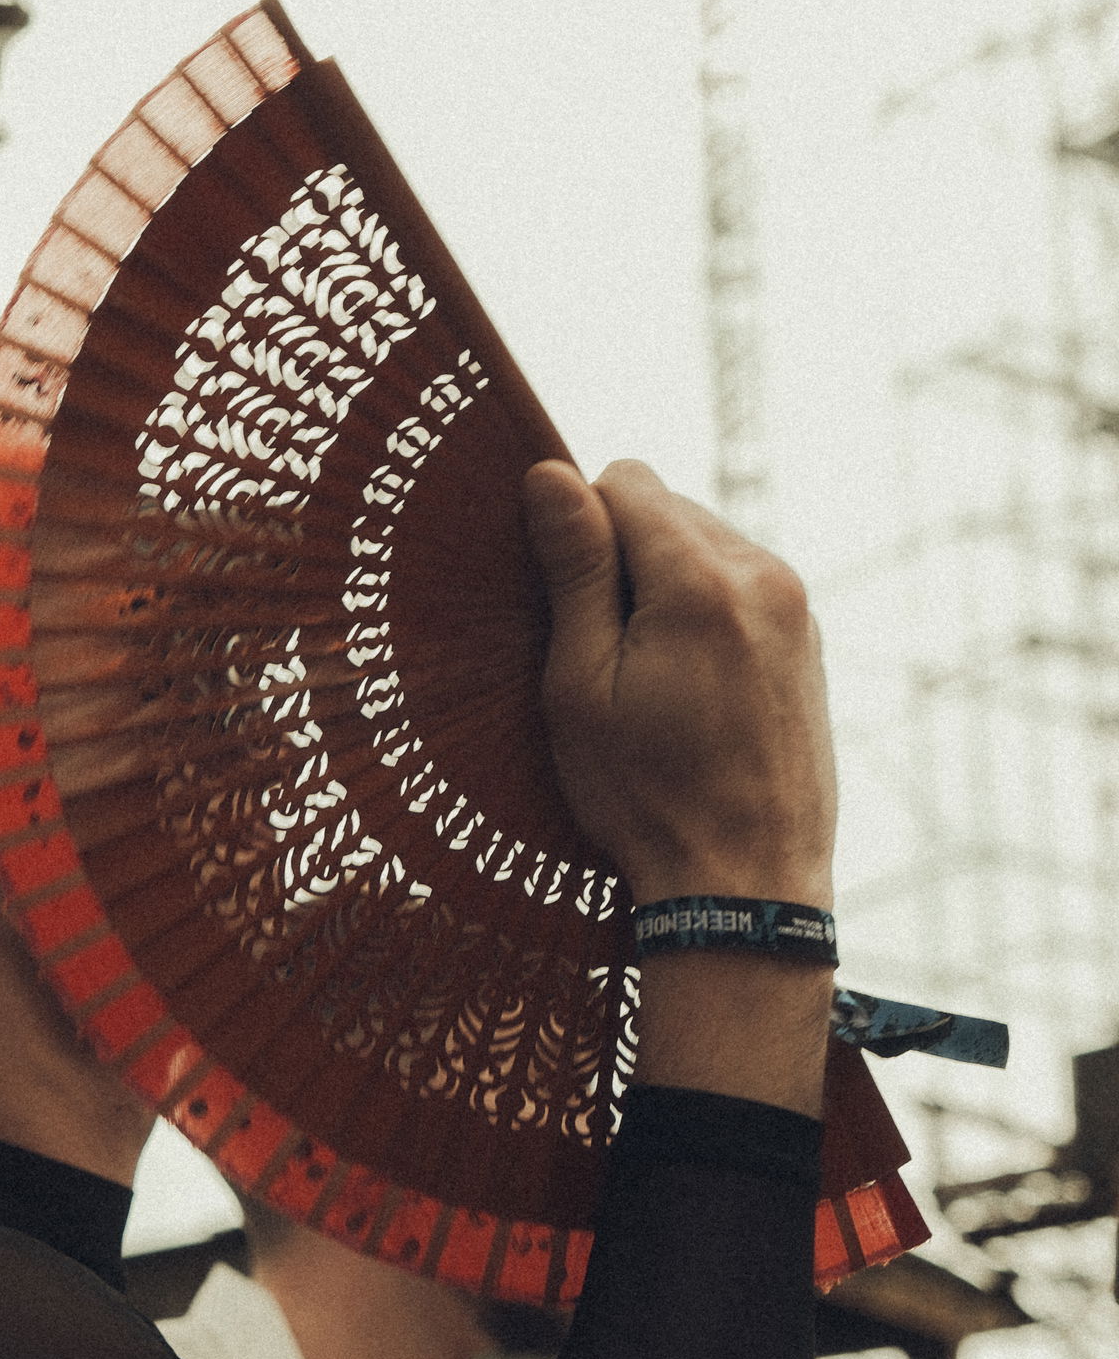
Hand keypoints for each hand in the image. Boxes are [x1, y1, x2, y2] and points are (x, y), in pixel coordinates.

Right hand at [522, 460, 834, 907]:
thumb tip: (551, 474)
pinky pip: (739, 585)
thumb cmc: (648, 798)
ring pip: (704, 544)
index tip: (568, 606)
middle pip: (668, 507)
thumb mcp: (581, 687)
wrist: (748, 884)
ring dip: (664, 586)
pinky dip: (702, 613)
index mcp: (700, 581)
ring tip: (649, 679)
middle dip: (624, 557)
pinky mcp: (807, 638)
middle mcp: (763, 575)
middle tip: (605, 655)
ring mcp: (796, 606)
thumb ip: (574, 572)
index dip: (580, 530)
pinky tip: (688, 689)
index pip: (625, 481)